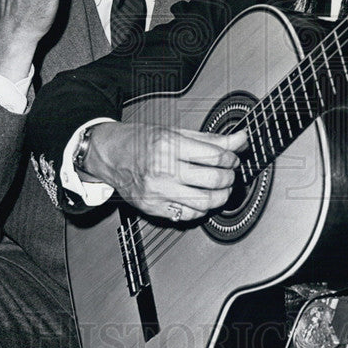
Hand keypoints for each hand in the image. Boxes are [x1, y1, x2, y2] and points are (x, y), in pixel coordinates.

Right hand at [83, 121, 247, 223]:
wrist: (108, 154)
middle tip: (230, 172)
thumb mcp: (174, 132)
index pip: (215, 156)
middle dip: (230, 176)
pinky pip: (188, 215)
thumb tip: (239, 139)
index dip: (232, 157)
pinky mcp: (153, 208)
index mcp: (168, 146)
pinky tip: (201, 198)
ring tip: (221, 187)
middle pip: (214, 180)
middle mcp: (162, 170)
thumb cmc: (138, 140)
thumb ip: (209, 139)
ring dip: (221, 196)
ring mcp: (157, 193)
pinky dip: (202, 209)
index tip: (234, 157)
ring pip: (205, 202)